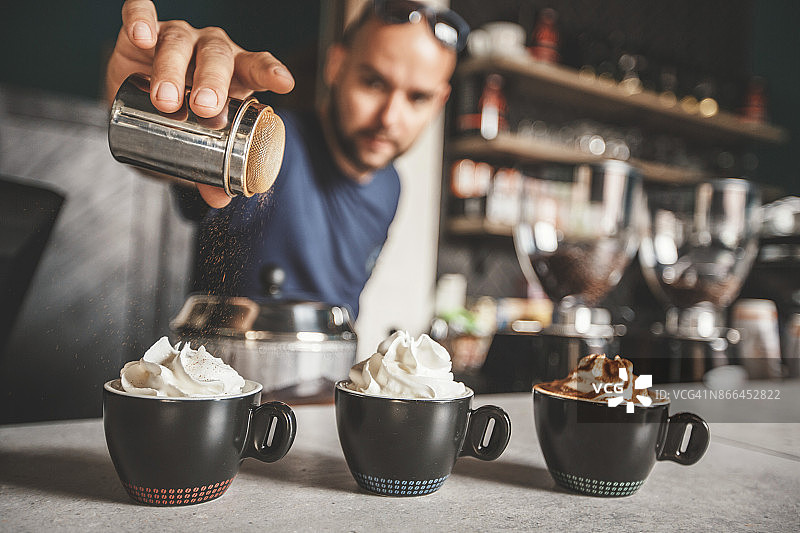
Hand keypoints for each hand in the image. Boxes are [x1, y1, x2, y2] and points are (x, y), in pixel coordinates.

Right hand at [106, 0, 294, 207]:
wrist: (140, 103)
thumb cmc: (184, 119)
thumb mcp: (200, 145)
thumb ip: (213, 171)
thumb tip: (220, 200)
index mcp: (236, 73)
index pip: (258, 66)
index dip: (270, 72)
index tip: (284, 83)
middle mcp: (210, 50)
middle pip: (217, 56)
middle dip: (213, 81)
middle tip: (205, 108)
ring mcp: (178, 36)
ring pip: (178, 42)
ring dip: (172, 69)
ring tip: (166, 100)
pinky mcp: (141, 30)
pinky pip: (139, 14)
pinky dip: (140, 20)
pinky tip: (141, 36)